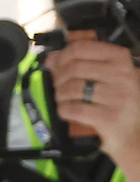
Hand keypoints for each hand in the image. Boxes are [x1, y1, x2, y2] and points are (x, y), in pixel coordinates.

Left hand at [46, 35, 139, 171]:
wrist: (133, 133)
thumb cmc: (117, 101)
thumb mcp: (106, 76)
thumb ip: (80, 62)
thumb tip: (51, 58)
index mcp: (121, 60)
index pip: (81, 48)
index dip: (62, 55)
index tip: (57, 63)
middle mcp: (123, 76)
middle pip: (73, 68)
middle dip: (58, 76)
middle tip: (58, 84)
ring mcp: (118, 97)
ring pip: (72, 88)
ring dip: (60, 94)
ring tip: (62, 98)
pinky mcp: (110, 118)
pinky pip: (75, 109)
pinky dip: (64, 109)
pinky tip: (66, 110)